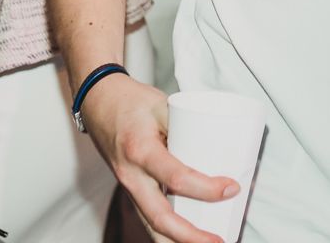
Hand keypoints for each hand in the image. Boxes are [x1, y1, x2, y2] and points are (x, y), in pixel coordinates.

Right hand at [80, 74, 238, 242]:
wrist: (98, 100)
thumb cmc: (130, 101)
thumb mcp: (162, 105)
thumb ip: (187, 126)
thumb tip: (221, 148)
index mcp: (140, 150)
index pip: (176, 178)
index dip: (207, 188)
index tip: (232, 188)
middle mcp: (131, 175)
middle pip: (160, 218)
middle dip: (190, 237)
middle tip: (219, 240)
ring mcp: (128, 185)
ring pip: (151, 224)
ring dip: (177, 240)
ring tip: (206, 242)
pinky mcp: (131, 188)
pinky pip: (147, 216)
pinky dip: (166, 231)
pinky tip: (185, 236)